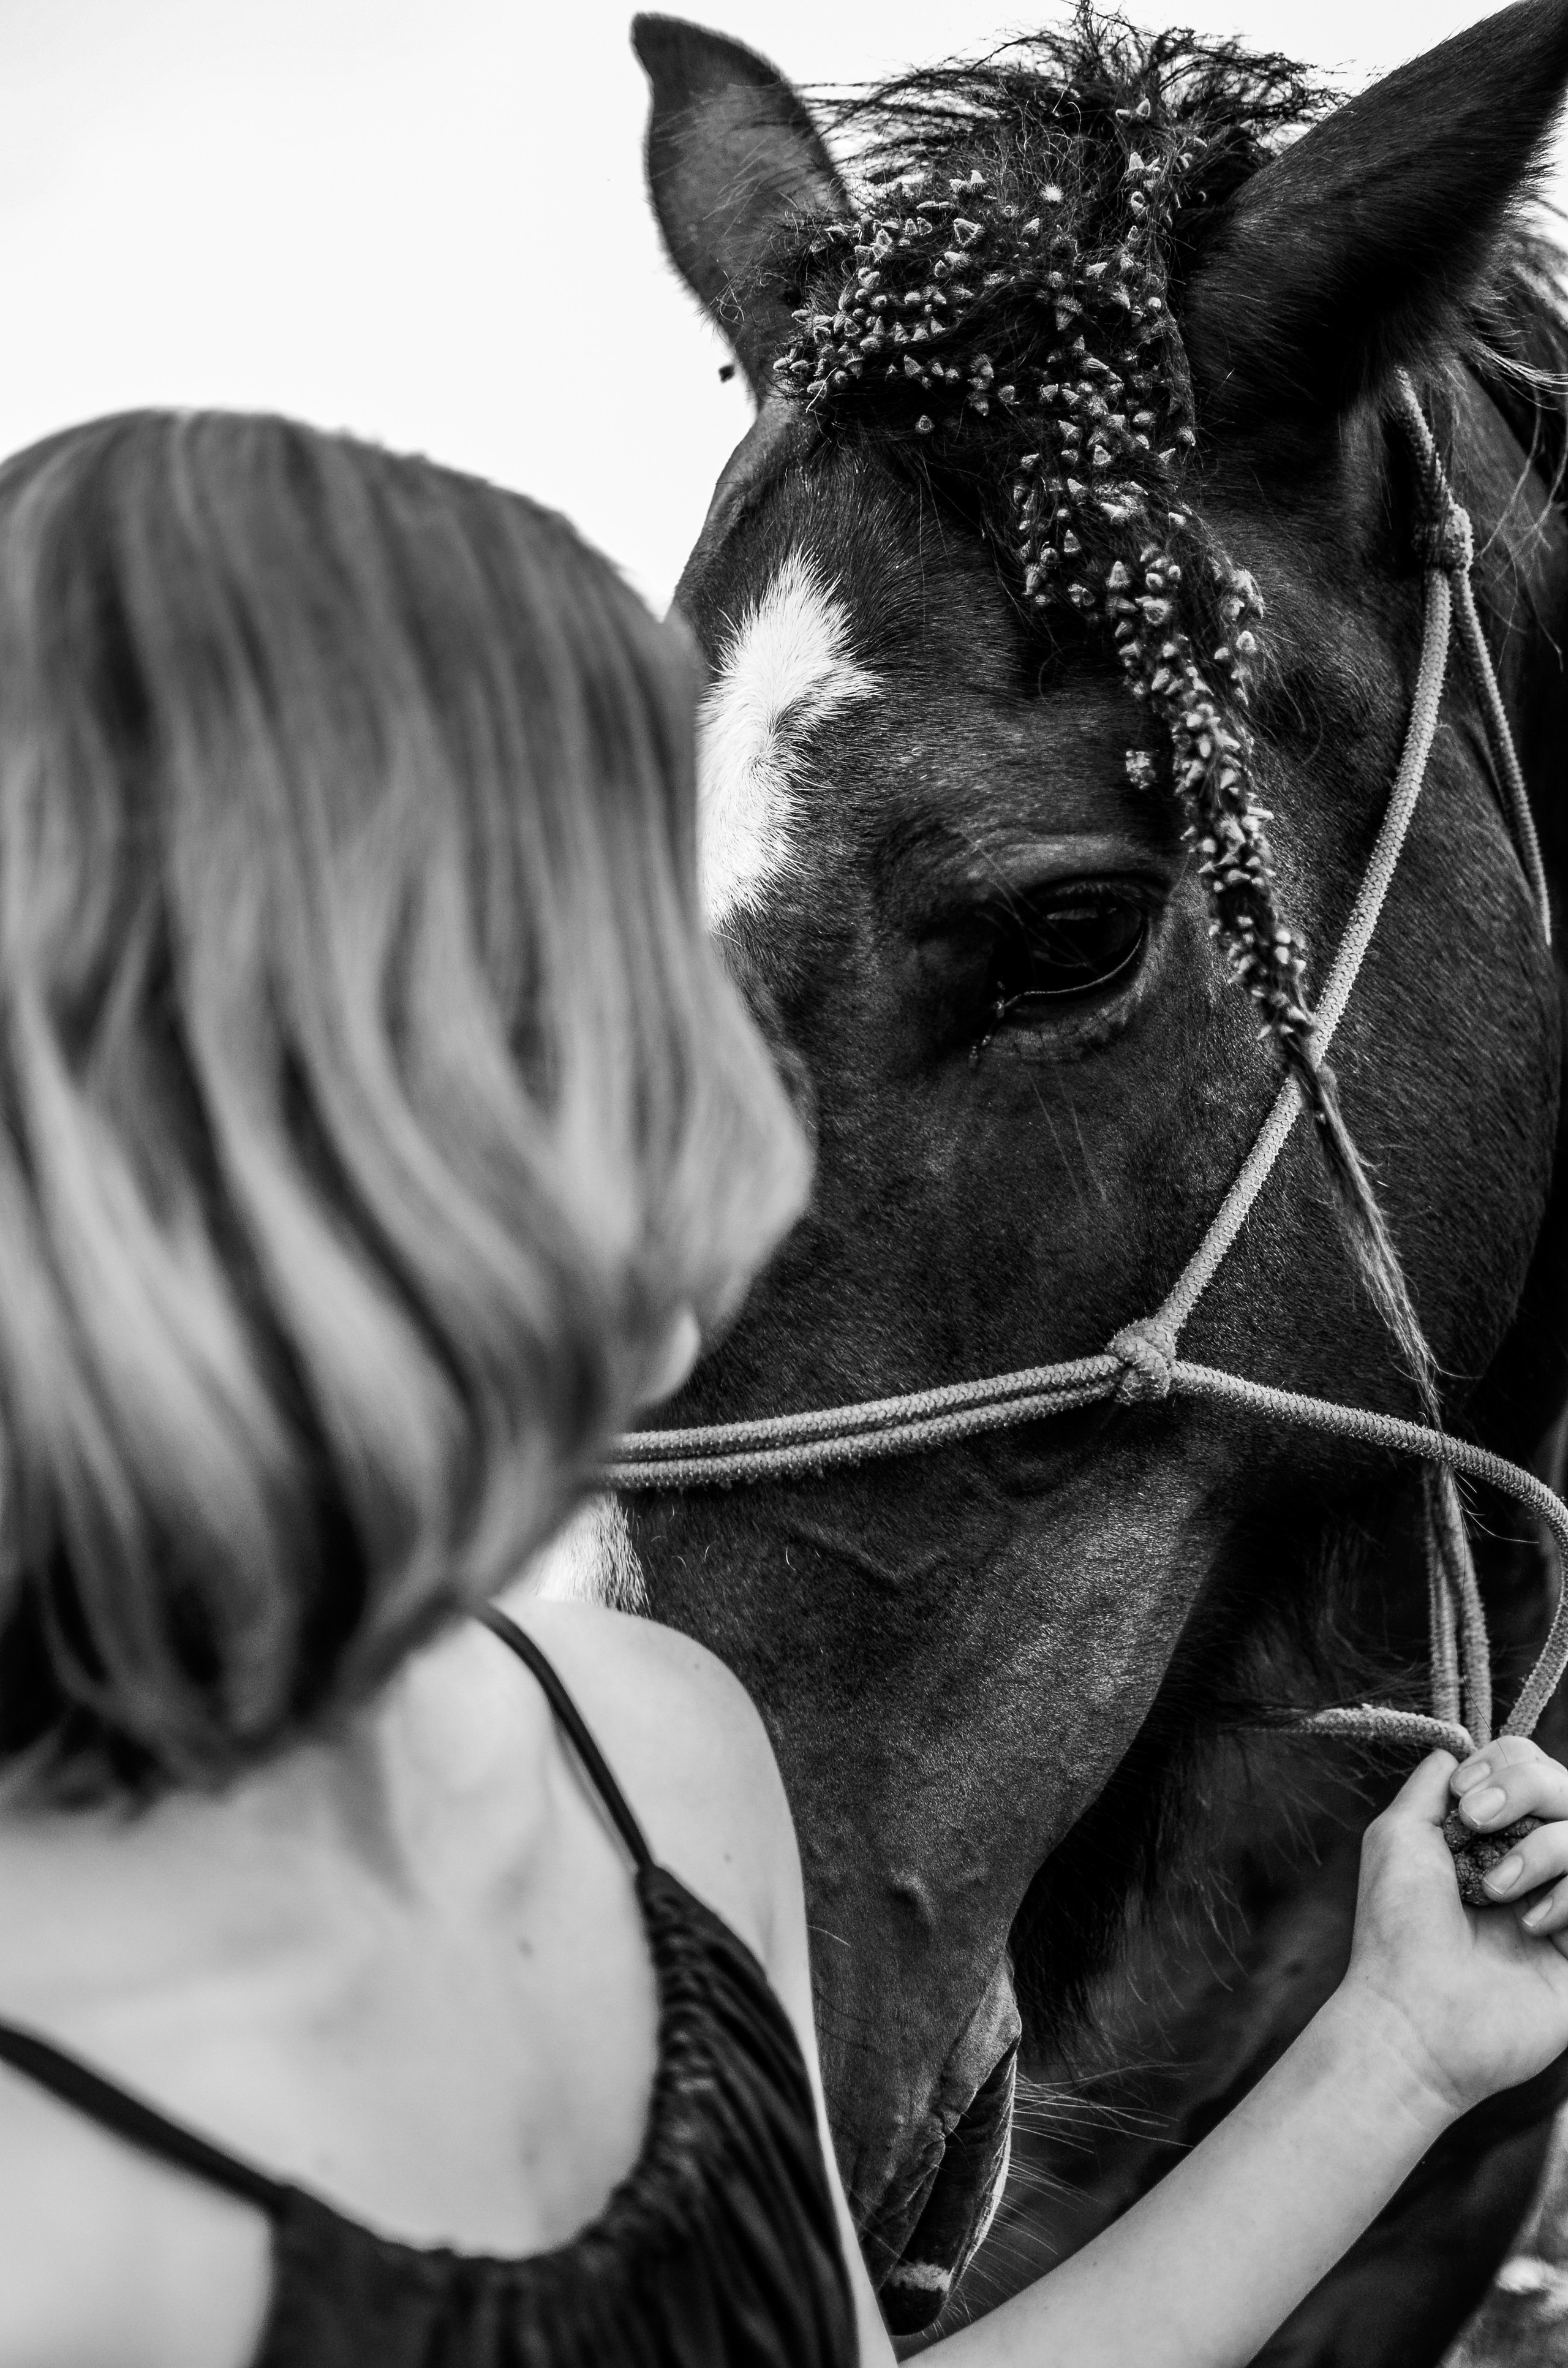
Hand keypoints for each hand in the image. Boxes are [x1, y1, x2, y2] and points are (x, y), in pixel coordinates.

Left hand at [1336, 1747, 1567, 2121]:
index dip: (1508, 1764)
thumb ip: (1432, 1784)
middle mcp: (1531, 1861)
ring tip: (1496, 1893)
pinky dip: (1566, 1898)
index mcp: (1489, 1833)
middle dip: (1527, 1788)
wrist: (1416, 2015)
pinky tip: (1531, 1928)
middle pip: (1567, 1786)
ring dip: (1542, 1851)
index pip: (1529, 1765)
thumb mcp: (1397, 1837)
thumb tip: (1458, 1751)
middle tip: (1479, 1823)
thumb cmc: (1397, 1930)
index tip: (1466, 1797)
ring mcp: (1562, 1902)